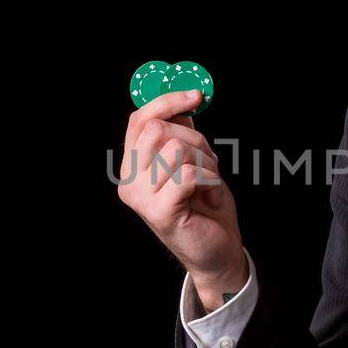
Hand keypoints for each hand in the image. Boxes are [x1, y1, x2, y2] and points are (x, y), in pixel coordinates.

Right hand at [117, 89, 247, 293]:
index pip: (139, 120)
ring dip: (205, 160)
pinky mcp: (159, 212)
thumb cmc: (205, 206)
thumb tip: (183, 98)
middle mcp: (129, 182)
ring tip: (209, 180)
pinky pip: (189, 174)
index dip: (167, 101)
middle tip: (209, 160)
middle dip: (195, 138)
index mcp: (133, 166)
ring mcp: (141, 198)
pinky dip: (209, 178)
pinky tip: (210, 193)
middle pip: (157, 129)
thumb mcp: (194, 160)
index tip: (196, 96)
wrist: (217, 251)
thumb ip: (182, 132)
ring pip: (176, 149)